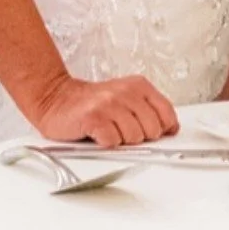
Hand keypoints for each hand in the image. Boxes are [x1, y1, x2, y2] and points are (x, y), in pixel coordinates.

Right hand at [31, 73, 179, 147]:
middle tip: (124, 132)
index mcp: (139, 86)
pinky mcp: (93, 117)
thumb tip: (171, 129)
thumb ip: (149, 110)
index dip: (164, 130)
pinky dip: (106, 143)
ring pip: (133, 137)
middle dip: (140, 138)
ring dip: (121, 141)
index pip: (166, 113)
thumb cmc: (93, 103)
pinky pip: (112, 141)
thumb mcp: (126, 99)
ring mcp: (109, 104)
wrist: (57, 98)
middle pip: (152, 129)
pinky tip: (99, 135)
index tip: (159, 136)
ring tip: (109, 131)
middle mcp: (126, 92)